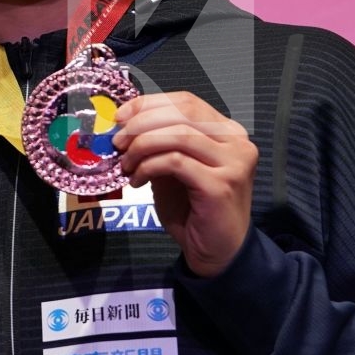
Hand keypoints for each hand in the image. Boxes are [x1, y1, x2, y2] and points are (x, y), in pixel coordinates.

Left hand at [110, 92, 257, 276]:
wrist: (218, 252)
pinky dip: (149, 166)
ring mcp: (233, 163)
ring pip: (179, 135)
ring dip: (142, 146)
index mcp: (228, 131)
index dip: (149, 104)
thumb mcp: (174, 168)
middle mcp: (237, 142)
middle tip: (118, 141)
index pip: (186, 102)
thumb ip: (160, 143)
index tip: (120, 116)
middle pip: (183, 113)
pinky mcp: (220, 185)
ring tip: (126, 164)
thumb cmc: (194, 210)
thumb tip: (125, 125)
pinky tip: (137, 180)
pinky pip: (175, 162)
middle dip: (142, 123)